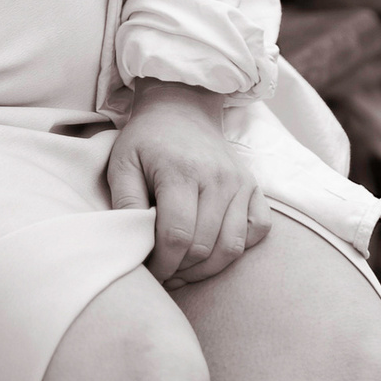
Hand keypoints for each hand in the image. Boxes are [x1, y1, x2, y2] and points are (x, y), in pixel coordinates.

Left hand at [106, 80, 271, 286]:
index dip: (162, 264)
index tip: (149, 270)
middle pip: (204, 247)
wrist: (182, 109)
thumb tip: (132, 242)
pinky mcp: (253, 187)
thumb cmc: (146, 141)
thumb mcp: (122, 164)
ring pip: (232, 247)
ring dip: (207, 268)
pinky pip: (258, 230)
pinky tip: (213, 248)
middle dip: (180, 269)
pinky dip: (238, 248)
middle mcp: (217, 178)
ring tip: (184, 267)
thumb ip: (125, 203)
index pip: (177, 236)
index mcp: (181, 172)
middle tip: (163, 271)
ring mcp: (240, 183)